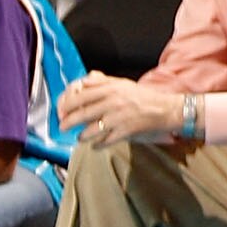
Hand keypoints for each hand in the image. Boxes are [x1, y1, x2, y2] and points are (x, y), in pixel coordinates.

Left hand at [60, 75, 179, 145]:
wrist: (164, 109)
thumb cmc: (143, 96)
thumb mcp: (123, 84)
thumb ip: (103, 82)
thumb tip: (84, 80)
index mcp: (112, 88)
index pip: (82, 95)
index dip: (68, 105)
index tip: (62, 111)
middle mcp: (113, 101)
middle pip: (83, 113)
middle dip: (69, 122)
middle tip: (62, 127)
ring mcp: (119, 117)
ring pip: (92, 129)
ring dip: (82, 136)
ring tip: (80, 138)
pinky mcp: (125, 131)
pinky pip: (105, 140)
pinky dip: (97, 145)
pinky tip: (95, 146)